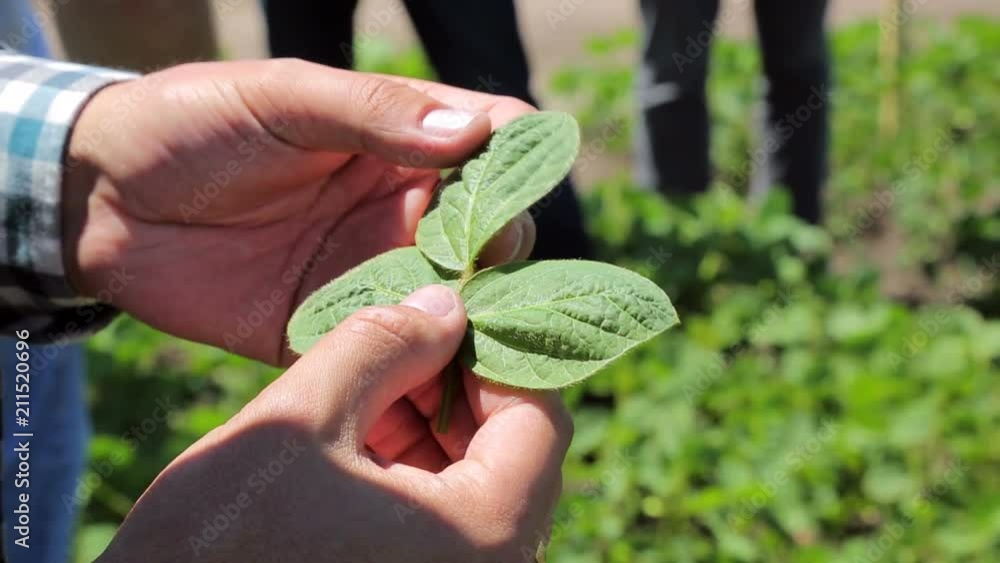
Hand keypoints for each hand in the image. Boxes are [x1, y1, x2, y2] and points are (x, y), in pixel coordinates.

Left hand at [63, 59, 535, 364]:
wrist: (102, 201)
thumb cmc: (191, 124)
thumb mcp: (281, 98)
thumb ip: (374, 112)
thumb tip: (471, 134)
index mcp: (399, 140)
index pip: (491, 146)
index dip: (516, 169)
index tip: (511, 202)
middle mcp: (400, 208)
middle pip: (487, 236)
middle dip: (501, 263)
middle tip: (490, 288)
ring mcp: (370, 272)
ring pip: (451, 303)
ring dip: (471, 326)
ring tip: (483, 350)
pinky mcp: (331, 329)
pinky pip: (388, 352)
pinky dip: (415, 370)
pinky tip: (430, 386)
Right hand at [97, 285, 571, 562]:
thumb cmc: (215, 545)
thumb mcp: (296, 422)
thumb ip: (381, 346)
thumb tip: (446, 304)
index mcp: (483, 537)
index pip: (538, 419)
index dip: (491, 355)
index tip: (437, 319)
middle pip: (512, 454)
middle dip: (452, 389)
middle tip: (392, 346)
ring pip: (476, 487)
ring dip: (427, 428)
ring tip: (360, 392)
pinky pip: (442, 524)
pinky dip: (410, 474)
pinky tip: (353, 444)